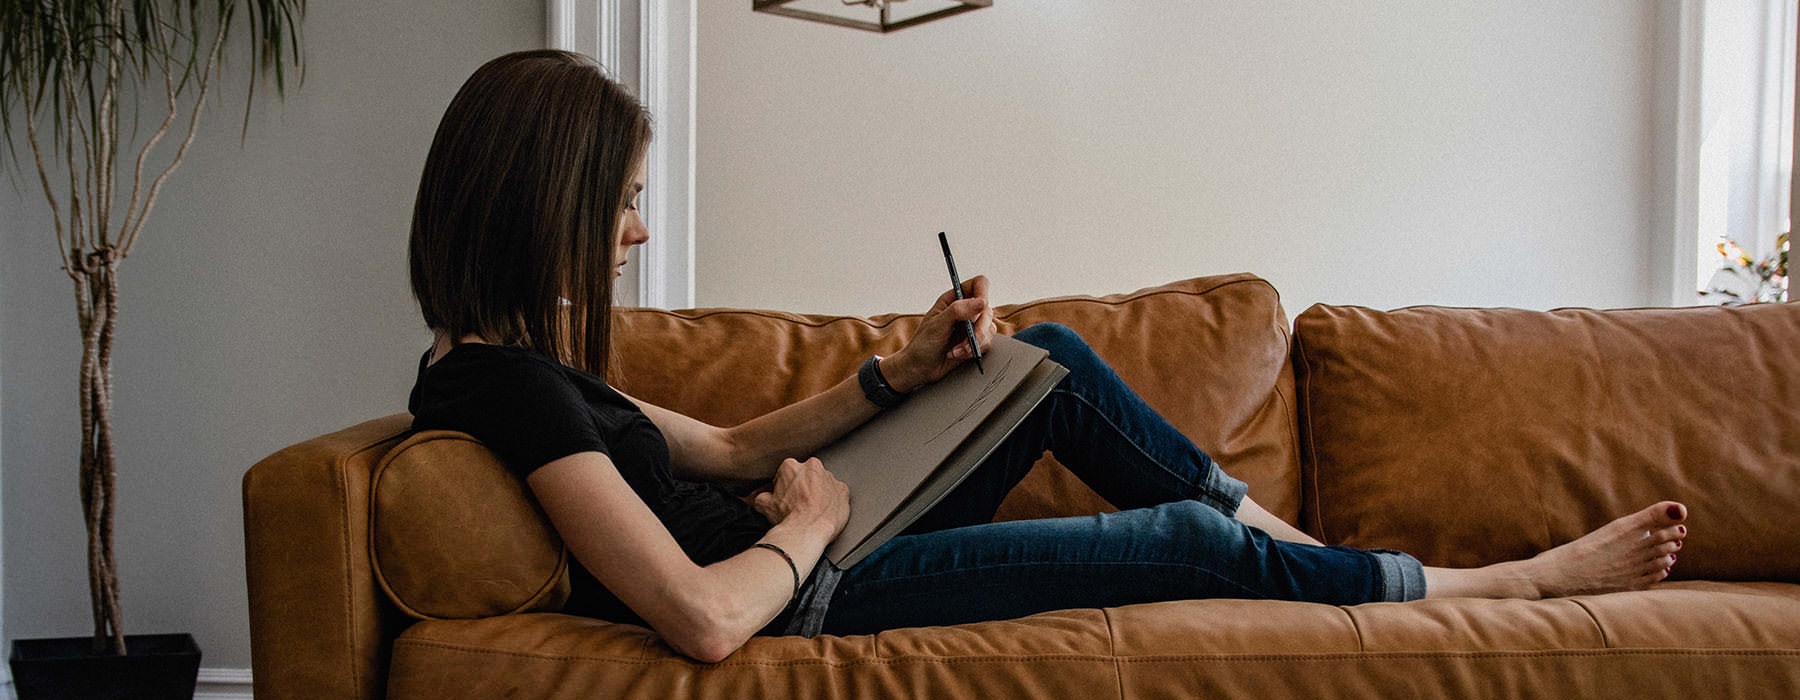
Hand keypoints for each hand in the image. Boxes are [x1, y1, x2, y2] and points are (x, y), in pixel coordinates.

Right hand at [751, 458, 849, 536]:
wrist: (808, 531)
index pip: (786, 473)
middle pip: (806, 475)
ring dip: (819, 492)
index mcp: (791, 466)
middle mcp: (812, 467)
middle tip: (799, 503)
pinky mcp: (843, 490)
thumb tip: (761, 497)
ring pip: (823, 482)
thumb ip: (762, 495)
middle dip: (803, 486)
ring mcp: (830, 477)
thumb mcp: (764, 505)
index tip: (785, 497)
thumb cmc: (788, 518)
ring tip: (812, 510)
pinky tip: (825, 512)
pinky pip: (837, 493)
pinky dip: (833, 500)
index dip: (784, 487)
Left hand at [882, 275, 996, 392]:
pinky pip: (986, 343)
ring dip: (974, 343)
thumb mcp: (937, 325)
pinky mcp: (975, 341)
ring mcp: (971, 326)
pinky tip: (957, 354)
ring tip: (957, 350)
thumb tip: (980, 302)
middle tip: (970, 339)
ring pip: (989, 328)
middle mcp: (965, 310)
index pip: (978, 285)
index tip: (980, 308)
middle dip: (979, 328)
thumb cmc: (922, 345)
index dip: (983, 293)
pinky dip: (973, 351)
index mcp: (953, 299)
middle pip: (987, 310)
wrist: (920, 368)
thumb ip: (958, 311)